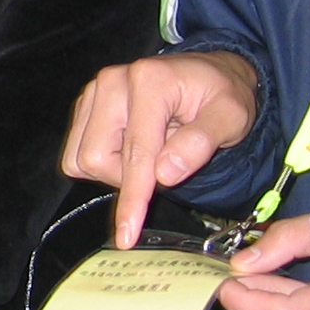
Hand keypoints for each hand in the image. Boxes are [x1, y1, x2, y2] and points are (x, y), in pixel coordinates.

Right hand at [62, 51, 261, 245]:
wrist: (211, 74)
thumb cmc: (223, 97)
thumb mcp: (231, 117)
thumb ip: (200, 143)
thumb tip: (165, 173)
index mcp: (149, 81)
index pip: (136, 154)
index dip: (133, 198)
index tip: (127, 234)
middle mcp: (112, 82)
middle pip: (95, 157)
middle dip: (127, 178)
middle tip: (163, 169)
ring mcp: (95, 91)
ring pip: (80, 157)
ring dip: (114, 170)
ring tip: (150, 155)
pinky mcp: (87, 103)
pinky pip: (78, 151)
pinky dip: (105, 161)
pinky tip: (132, 148)